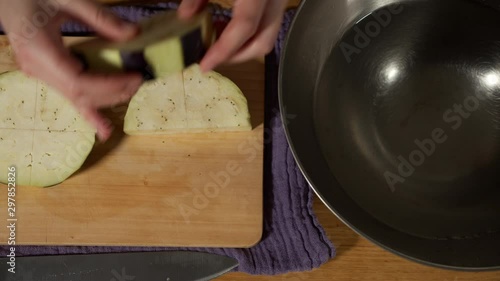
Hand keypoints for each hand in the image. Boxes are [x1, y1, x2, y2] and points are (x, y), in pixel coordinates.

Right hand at [0, 0, 142, 140]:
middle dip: (113, 92)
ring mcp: (39, 74)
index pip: (79, 81)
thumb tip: (134, 33)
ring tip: (131, 92)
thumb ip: (101, 17)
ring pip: (77, 98)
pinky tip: (105, 131)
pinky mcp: (45, 74)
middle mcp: (37, 69)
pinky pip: (70, 96)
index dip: (109, 85)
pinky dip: (89, 114)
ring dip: (106, 99)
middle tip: (139, 81)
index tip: (134, 78)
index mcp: (40, 51)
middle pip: (80, 93)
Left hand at [178, 0, 287, 71]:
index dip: (223, 50)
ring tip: (217, 41)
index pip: (244, 28)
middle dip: (236, 57)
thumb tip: (185, 17)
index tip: (204, 65)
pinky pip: (267, 25)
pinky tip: (227, 25)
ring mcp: (280, 0)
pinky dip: (248, 34)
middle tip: (212, 58)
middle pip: (263, 42)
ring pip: (268, 37)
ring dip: (242, 47)